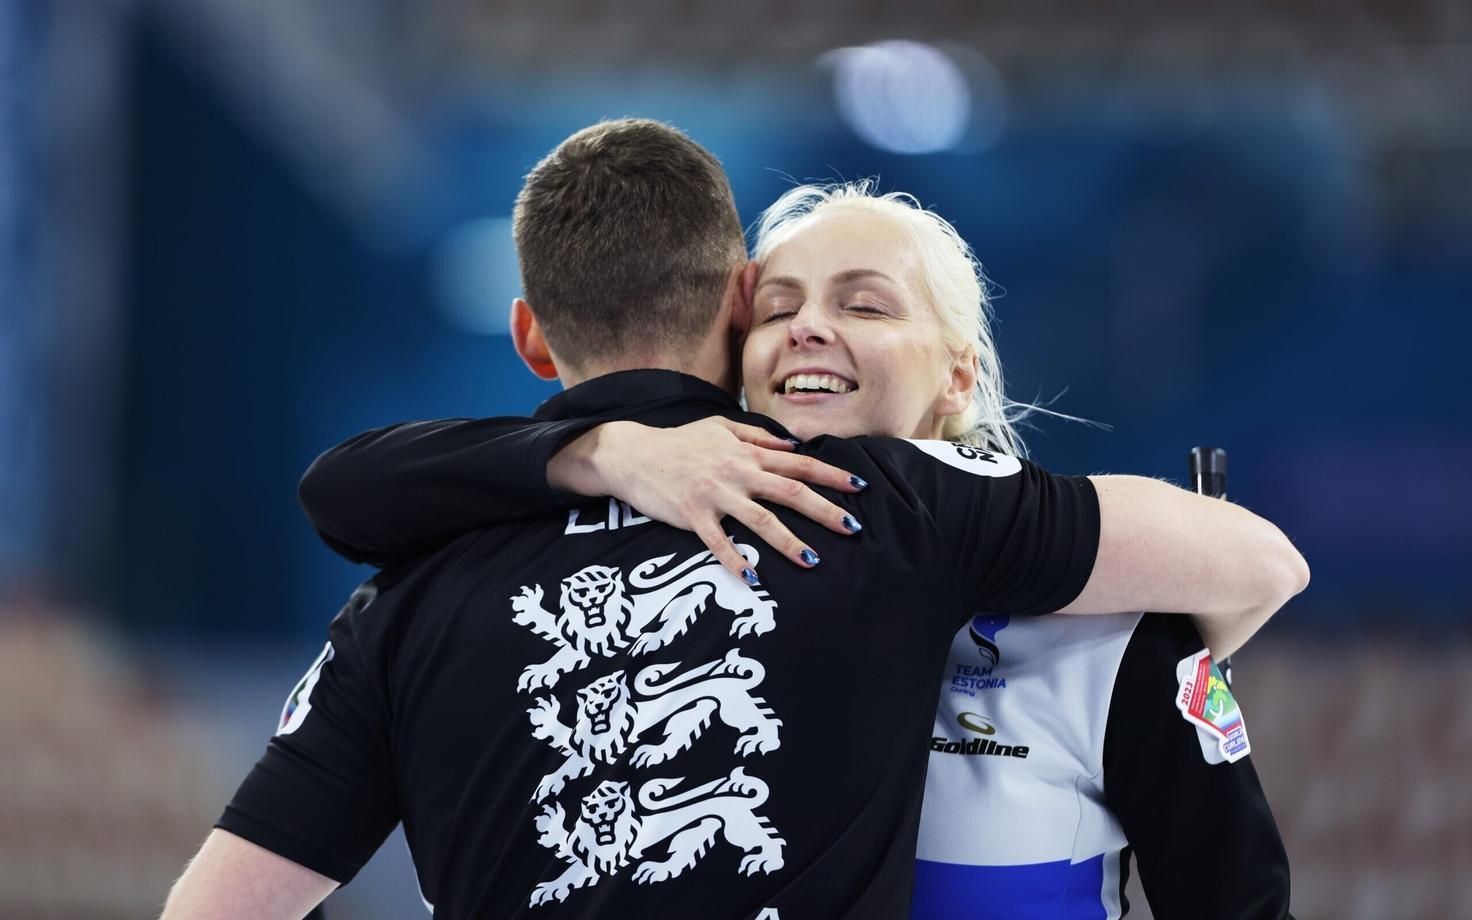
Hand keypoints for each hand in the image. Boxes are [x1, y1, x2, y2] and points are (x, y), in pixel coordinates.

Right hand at [548, 417, 865, 580]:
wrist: (632, 453)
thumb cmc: (678, 442)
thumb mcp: (719, 428)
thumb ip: (757, 437)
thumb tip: (792, 447)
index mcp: (748, 453)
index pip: (799, 465)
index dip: (831, 475)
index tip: (860, 487)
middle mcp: (737, 472)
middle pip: (790, 493)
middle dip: (825, 511)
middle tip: (853, 529)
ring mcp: (715, 495)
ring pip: (761, 520)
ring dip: (789, 542)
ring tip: (814, 561)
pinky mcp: (692, 515)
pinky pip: (719, 542)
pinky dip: (736, 561)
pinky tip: (753, 580)